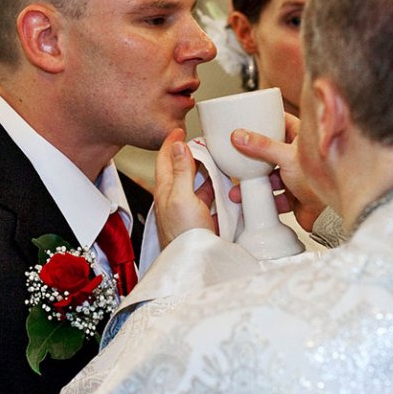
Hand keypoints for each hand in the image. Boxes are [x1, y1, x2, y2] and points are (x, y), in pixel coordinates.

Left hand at [154, 128, 217, 248]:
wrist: (194, 263)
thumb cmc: (183, 236)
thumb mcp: (181, 197)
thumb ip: (181, 171)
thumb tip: (178, 145)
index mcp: (166, 189)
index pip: (164, 158)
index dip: (171, 142)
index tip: (179, 129)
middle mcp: (175, 198)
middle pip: (182, 169)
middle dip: (192, 154)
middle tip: (205, 142)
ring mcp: (189, 210)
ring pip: (198, 184)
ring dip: (208, 172)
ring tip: (220, 162)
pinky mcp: (202, 220)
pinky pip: (210, 200)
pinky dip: (218, 191)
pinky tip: (228, 190)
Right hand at [228, 113, 324, 230]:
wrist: (327, 214)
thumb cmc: (321, 179)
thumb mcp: (287, 157)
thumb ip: (262, 146)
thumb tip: (240, 136)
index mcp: (302, 139)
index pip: (281, 123)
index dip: (266, 122)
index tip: (248, 122)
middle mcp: (298, 157)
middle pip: (271, 152)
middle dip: (253, 158)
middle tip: (238, 155)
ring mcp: (295, 177)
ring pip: (270, 176)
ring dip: (254, 183)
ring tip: (238, 189)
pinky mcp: (292, 196)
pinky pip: (273, 196)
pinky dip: (261, 199)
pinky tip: (251, 201)